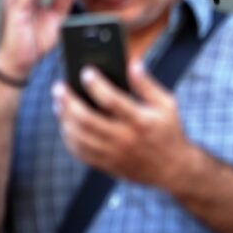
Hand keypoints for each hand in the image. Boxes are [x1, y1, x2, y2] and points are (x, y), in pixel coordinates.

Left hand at [52, 60, 197, 187]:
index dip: (96, 84)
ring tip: (59, 103)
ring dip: (64, 118)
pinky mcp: (106, 164)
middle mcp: (125, 139)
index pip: (112, 101)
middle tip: (59, 87)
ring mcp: (113, 153)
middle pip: (87, 120)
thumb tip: (132, 64)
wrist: (172, 168)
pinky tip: (66, 123)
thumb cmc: (169, 131)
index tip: (86, 72)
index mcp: (141, 121)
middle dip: (69, 101)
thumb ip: (147, 85)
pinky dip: (68, 136)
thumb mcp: (167, 105)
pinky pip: (79, 152)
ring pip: (78, 136)